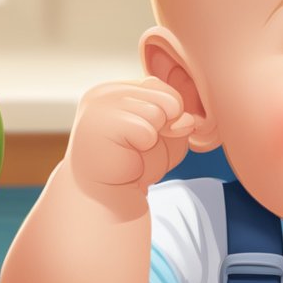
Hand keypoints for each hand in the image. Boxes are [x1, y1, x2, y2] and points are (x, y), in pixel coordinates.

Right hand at [65, 78, 194, 199]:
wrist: (109, 195)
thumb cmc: (136, 162)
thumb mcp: (168, 134)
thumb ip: (180, 119)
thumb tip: (184, 118)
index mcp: (119, 88)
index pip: (162, 86)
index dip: (168, 115)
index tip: (147, 135)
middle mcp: (105, 91)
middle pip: (167, 98)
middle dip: (165, 126)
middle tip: (140, 145)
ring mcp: (98, 104)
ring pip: (158, 113)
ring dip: (153, 138)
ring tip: (132, 149)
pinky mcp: (98, 123)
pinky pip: (147, 131)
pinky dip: (144, 147)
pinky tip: (126, 154)